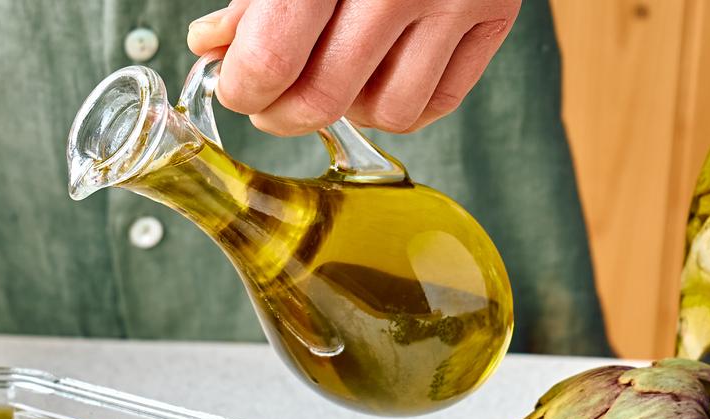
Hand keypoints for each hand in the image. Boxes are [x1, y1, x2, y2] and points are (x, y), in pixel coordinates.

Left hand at [187, 0, 520, 134]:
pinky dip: (399, 102)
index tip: (238, 86)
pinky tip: (380, 69)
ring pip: (384, 112)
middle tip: (272, 98)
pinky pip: (436, 103)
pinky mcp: (494, 14)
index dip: (243, 89)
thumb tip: (215, 47)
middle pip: (322, 99)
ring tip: (335, 71)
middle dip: (282, 113)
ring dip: (348, 109)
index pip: (271, 62)